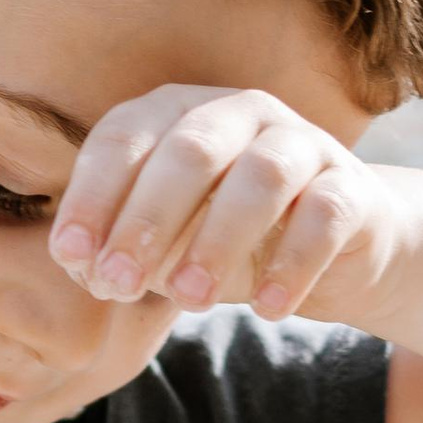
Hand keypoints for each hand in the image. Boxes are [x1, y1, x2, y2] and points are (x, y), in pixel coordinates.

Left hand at [47, 82, 400, 320]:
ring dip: (218, 240)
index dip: (93, 196)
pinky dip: (294, 264)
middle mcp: (239, 113)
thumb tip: (86, 269)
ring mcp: (301, 142)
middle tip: (119, 285)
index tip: (71, 257)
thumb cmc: (230, 240)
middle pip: (189, 150)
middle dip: (147, 218)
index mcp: (178, 113)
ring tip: (190, 300)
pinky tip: (268, 310)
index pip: (124, 138)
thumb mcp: (168, 246)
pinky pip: (324, 216)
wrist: (338, 252)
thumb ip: (125, 252)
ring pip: (260, 176)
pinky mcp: (351, 186)